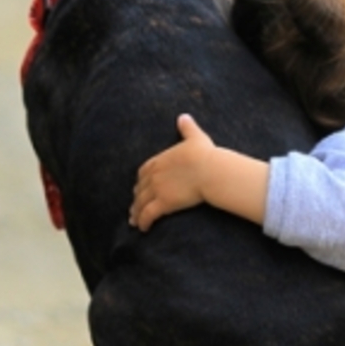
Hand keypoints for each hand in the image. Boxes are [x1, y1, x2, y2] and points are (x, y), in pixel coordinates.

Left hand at [130, 114, 214, 230]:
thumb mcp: (195, 137)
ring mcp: (157, 190)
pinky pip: (148, 215)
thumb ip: (187, 128)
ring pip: (140, 203)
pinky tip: (143, 229)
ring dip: (136, 213)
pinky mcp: (163, 203)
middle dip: (137, 198)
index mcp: (159, 161)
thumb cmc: (205, 155)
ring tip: (134, 221)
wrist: (210, 170)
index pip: (144, 172)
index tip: (140, 187)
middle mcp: (154, 176)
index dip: (141, 181)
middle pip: (140, 189)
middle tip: (135, 206)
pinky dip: (143, 222)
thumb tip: (183, 116)